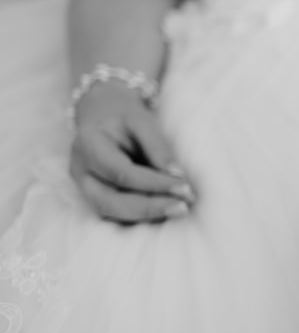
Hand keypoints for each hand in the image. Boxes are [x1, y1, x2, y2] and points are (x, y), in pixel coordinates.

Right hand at [70, 82, 194, 222]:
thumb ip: (158, 147)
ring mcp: (83, 188)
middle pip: (111, 202)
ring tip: (179, 210)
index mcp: (88, 146)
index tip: (185, 188)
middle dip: (150, 208)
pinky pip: (116, 216)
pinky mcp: (93, 198)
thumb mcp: (142, 121)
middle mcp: (80, 171)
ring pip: (112, 213)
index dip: (154, 184)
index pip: (122, 173)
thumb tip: (178, 176)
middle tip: (183, 208)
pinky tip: (165, 213)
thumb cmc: (124, 118)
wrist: (102, 115)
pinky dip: (141, 218)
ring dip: (147, 217)